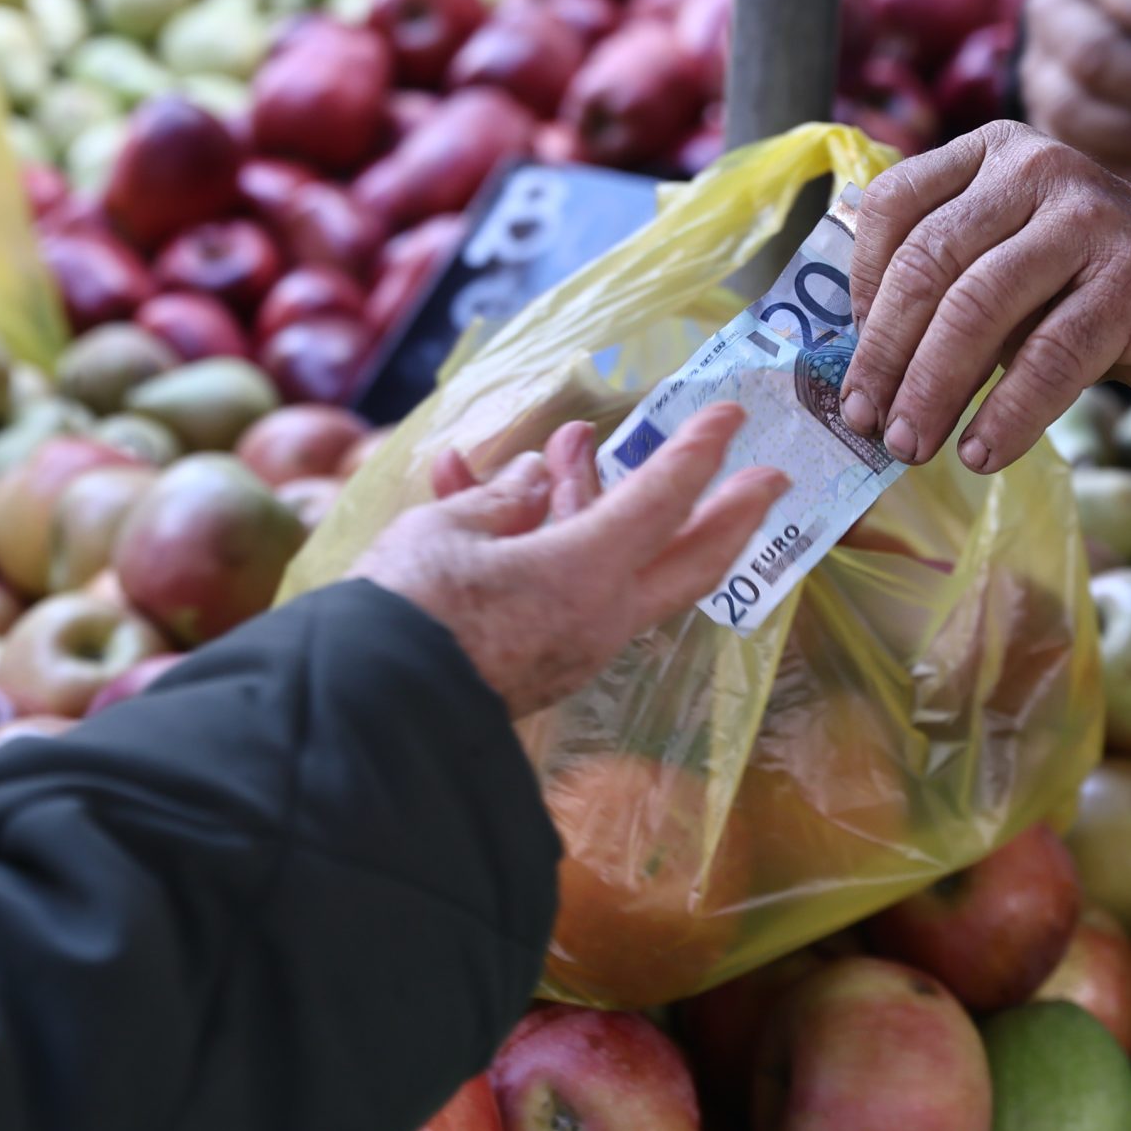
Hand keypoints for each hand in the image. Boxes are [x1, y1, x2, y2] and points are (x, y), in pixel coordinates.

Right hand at [348, 406, 789, 717]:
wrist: (363, 716)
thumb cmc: (405, 612)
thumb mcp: (447, 531)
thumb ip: (500, 499)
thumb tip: (534, 480)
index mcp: (588, 575)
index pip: (665, 499)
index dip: (700, 449)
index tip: (734, 413)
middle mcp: (598, 617)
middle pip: (689, 559)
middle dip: (730, 512)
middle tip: (768, 477)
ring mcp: (572, 646)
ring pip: (616, 566)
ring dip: (594, 502)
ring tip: (564, 444)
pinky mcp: (538, 664)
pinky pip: (556, 587)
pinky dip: (534, 542)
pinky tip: (475, 493)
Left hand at [835, 121, 1130, 473]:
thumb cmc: (1084, 281)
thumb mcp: (1006, 255)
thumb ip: (943, 283)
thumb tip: (861, 372)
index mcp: (989, 153)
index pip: (894, 208)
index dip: (862, 294)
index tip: (854, 365)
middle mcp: (1036, 169)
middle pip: (930, 262)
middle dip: (887, 355)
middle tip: (868, 424)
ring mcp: (1088, 220)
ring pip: (979, 306)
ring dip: (933, 388)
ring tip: (912, 446)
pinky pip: (1050, 356)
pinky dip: (1006, 413)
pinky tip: (981, 452)